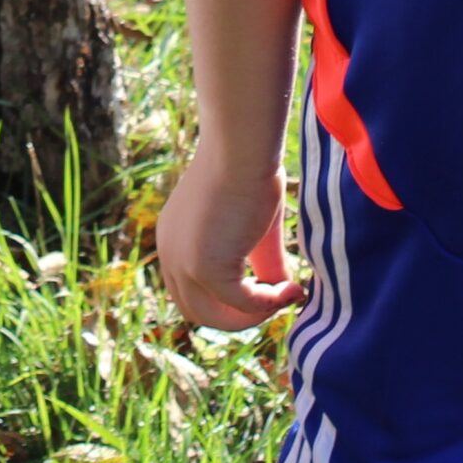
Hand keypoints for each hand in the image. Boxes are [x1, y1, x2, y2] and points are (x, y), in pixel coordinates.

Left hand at [156, 152, 305, 329]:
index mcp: (173, 240)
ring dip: (252, 316)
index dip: (229, 301)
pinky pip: (241, 304)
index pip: (192, 291)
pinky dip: (268, 305)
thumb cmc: (250, 171)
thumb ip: (262, 264)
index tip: (270, 289)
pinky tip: (293, 289)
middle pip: (197, 310)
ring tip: (285, 296)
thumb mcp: (255, 228)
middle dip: (239, 315)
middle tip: (278, 299)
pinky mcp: (203, 267)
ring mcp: (182, 262)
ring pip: (213, 316)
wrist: (242, 146)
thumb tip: (285, 295)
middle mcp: (169, 254)